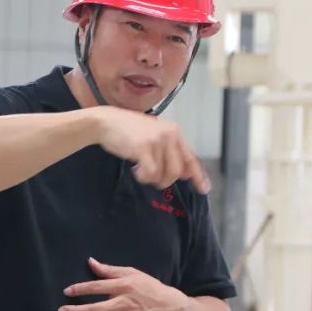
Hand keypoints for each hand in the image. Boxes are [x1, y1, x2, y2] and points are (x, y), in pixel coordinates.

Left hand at [59, 257, 188, 310]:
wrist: (168, 307)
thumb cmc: (148, 287)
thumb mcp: (132, 273)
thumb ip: (109, 270)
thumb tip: (90, 262)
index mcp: (124, 286)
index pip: (97, 287)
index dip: (80, 289)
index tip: (67, 291)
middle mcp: (123, 303)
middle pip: (94, 309)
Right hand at [93, 107, 208, 192]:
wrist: (107, 122)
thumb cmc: (130, 131)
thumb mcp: (155, 137)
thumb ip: (171, 152)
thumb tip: (186, 174)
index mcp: (175, 132)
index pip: (191, 157)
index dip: (198, 175)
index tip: (204, 189)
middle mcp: (169, 135)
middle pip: (177, 171)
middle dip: (165, 180)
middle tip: (153, 178)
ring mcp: (157, 140)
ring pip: (163, 174)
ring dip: (151, 178)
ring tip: (141, 169)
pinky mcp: (144, 148)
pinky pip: (150, 174)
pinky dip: (143, 177)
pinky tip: (136, 169)